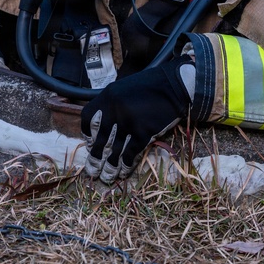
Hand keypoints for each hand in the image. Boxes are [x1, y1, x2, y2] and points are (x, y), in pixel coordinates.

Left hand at [80, 55, 192, 183]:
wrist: (175, 85)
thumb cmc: (151, 86)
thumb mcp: (125, 88)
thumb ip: (113, 103)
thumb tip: (103, 123)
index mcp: (108, 96)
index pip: (88, 118)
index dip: (88, 134)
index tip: (91, 144)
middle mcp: (115, 109)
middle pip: (101, 139)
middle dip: (96, 157)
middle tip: (93, 170)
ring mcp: (128, 122)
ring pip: (115, 150)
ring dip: (110, 167)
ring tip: (106, 178)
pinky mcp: (143, 131)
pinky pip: (131, 152)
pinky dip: (127, 164)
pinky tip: (124, 172)